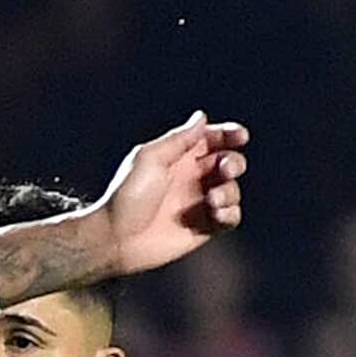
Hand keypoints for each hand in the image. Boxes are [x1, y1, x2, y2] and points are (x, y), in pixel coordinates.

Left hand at [92, 112, 251, 278]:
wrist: (115, 238)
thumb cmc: (127, 196)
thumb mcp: (150, 158)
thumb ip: (178, 139)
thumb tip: (201, 117)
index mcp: (179, 158)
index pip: (213, 140)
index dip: (230, 134)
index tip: (240, 136)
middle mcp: (192, 179)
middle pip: (230, 162)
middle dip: (234, 163)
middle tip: (224, 169)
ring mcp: (199, 204)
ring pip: (232, 190)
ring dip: (230, 192)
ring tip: (211, 200)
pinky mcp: (203, 228)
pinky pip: (231, 218)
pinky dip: (231, 214)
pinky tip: (217, 214)